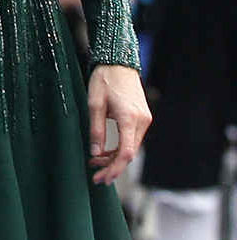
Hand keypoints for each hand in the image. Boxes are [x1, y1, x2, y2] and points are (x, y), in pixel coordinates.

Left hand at [87, 64, 150, 184]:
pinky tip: (105, 151)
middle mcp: (141, 120)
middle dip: (112, 167)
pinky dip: (119, 147)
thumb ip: (96, 130)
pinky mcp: (142, 117)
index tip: (102, 178)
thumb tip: (95, 152)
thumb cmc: (104, 79)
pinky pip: (132, 139)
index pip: (125, 152)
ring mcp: (144, 119)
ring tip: (95, 162)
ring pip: (131, 147)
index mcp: (129, 117)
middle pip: (129, 153)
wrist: (118, 62)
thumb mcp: (94, 104)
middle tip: (95, 177)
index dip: (114, 169)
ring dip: (114, 157)